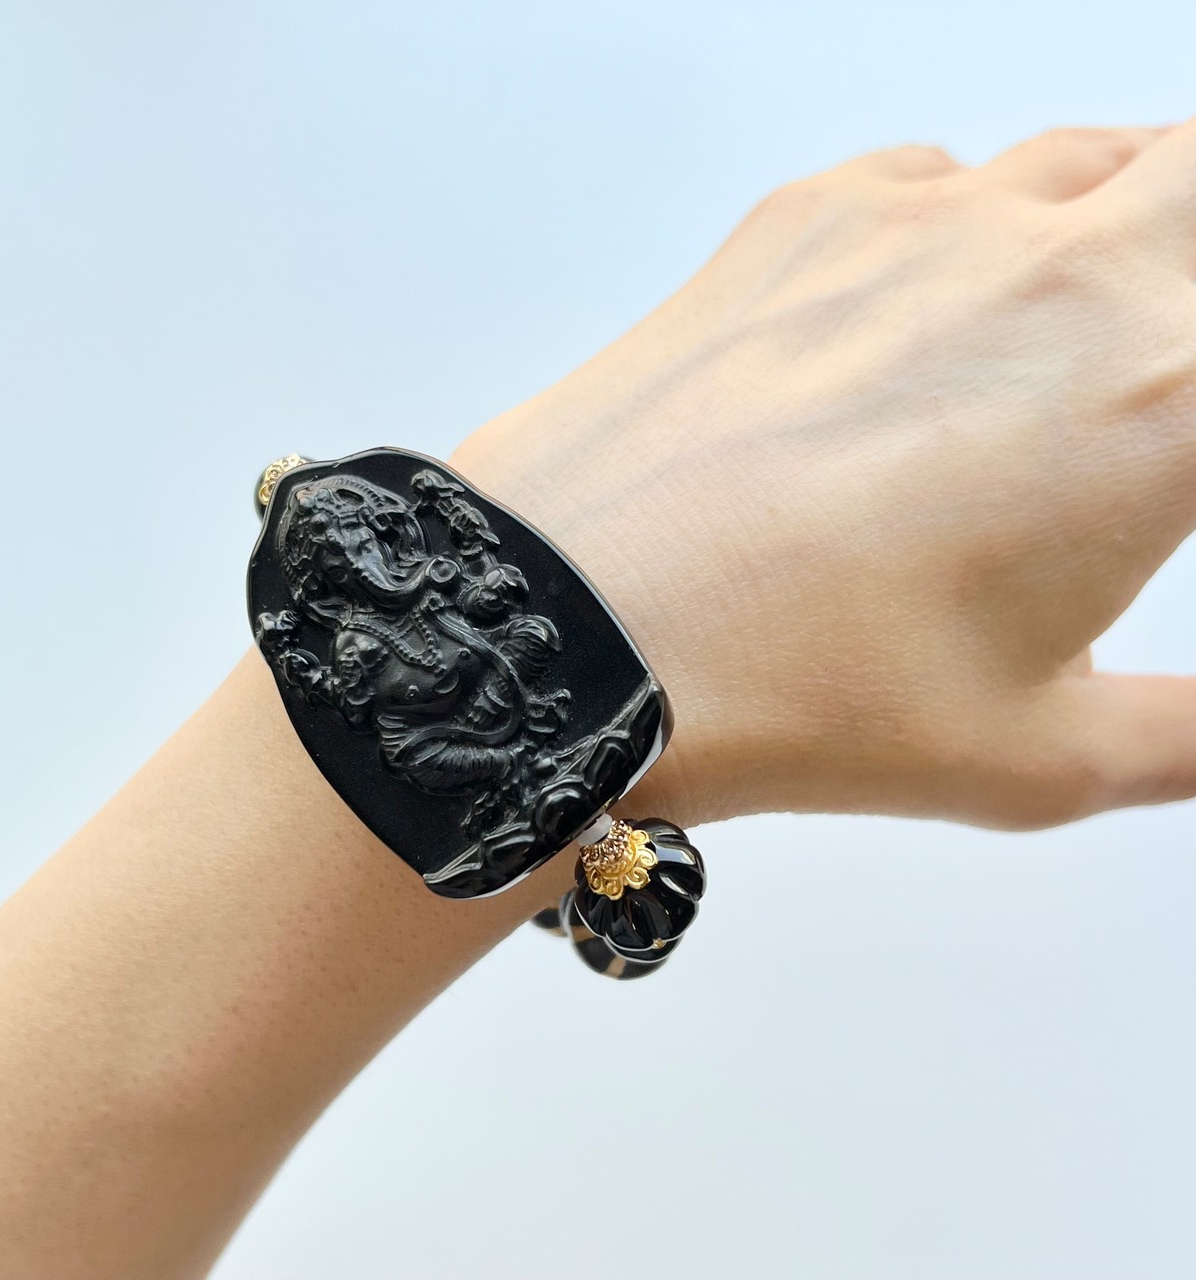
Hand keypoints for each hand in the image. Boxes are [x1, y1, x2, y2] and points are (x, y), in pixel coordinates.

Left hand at [452, 122, 1195, 830]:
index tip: (1165, 454)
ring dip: (1105, 225)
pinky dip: (965, 226)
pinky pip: (937, 177)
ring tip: (1062, 328)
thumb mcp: (1043, 759)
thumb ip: (1185, 734)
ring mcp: (927, 227)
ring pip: (1084, 160)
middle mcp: (1060, 277)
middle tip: (1151, 352)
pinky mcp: (810, 217)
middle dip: (1189, 260)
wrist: (589, 626)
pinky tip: (924, 315)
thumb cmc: (795, 689)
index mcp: (1162, 403)